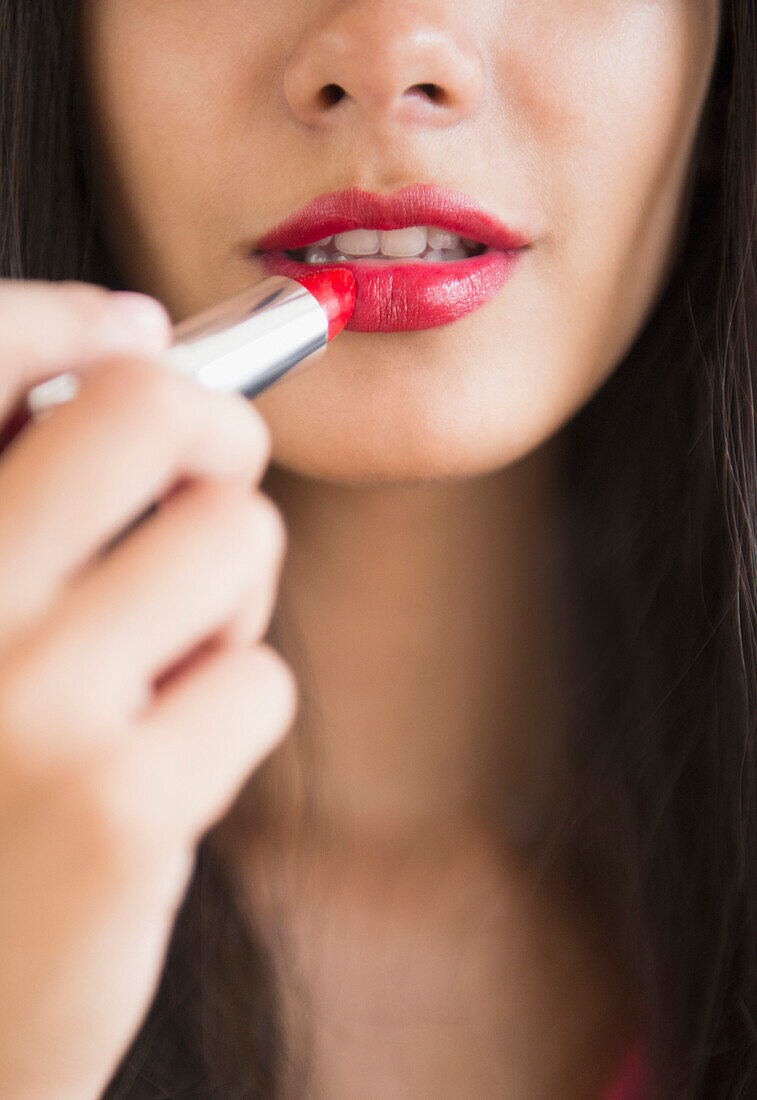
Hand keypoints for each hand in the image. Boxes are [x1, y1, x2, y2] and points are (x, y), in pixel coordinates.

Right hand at [0, 279, 296, 1099]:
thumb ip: (23, 508)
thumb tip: (133, 345)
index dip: (77, 323)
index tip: (136, 336)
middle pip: (156, 412)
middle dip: (213, 438)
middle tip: (207, 484)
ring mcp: (24, 701)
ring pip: (237, 541)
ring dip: (227, 599)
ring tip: (162, 664)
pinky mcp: (117, 809)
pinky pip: (258, 678)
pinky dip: (228, 712)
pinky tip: (157, 770)